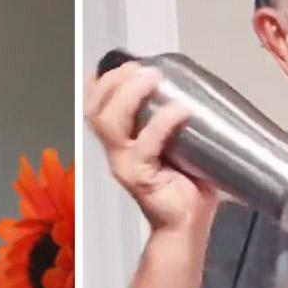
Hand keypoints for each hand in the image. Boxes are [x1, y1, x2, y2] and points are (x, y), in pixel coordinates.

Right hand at [83, 60, 217, 232]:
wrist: (187, 224)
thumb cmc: (185, 185)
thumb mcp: (175, 144)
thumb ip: (170, 120)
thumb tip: (191, 87)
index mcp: (120, 140)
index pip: (96, 106)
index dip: (102, 82)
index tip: (125, 63)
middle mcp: (116, 151)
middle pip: (97, 110)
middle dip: (115, 82)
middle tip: (144, 69)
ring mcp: (125, 165)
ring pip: (111, 124)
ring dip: (132, 95)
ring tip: (155, 79)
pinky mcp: (140, 178)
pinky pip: (145, 146)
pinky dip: (162, 124)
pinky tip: (180, 110)